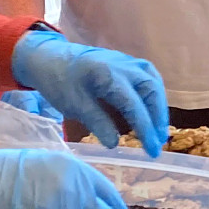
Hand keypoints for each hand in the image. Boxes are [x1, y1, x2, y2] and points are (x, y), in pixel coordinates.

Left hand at [11, 29, 167, 152]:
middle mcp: (124, 65)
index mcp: (108, 74)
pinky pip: (149, 78)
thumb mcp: (74, 105)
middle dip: (159, 118)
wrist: (49, 57)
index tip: (151, 151)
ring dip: (159, 108)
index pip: (135, 105)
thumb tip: (115, 144)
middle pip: (152, 90)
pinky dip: (154, 96)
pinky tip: (153, 111)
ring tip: (159, 131)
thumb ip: (97, 123)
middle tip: (159, 142)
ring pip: (154, 83)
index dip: (146, 129)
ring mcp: (128, 61)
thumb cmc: (59, 81)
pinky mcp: (127, 63)